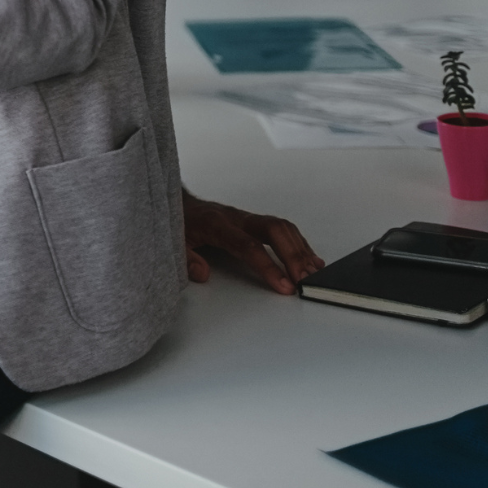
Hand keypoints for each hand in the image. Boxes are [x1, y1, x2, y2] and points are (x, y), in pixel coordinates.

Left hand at [182, 190, 322, 293]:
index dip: (268, 266)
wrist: (177, 201)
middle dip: (293, 256)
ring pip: (281, 227)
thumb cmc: (179, 223)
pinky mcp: (253, 221)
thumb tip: (202, 274)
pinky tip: (309, 260)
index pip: (248, 245)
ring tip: (314, 274)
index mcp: (216, 224)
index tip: (285, 285)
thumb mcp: (173, 241)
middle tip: (306, 280)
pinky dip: (298, 244)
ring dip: (300, 250)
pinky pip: (281, 229)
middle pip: (273, 230)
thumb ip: (185, 258)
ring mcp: (246, 218)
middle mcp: (236, 218)